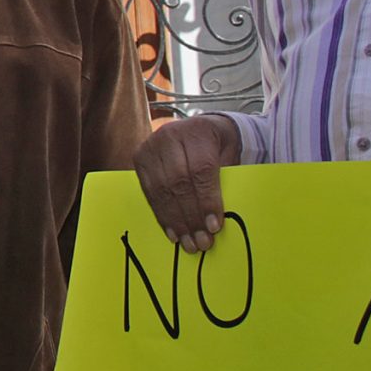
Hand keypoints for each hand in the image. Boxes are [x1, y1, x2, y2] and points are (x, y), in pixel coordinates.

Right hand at [134, 115, 240, 251]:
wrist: (199, 128)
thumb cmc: (219, 146)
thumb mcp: (231, 155)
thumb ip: (226, 180)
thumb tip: (217, 218)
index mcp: (197, 132)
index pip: (201, 170)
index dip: (207, 200)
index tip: (214, 226)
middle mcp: (169, 135)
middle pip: (178, 182)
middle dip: (190, 216)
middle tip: (201, 241)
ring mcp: (151, 146)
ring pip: (161, 190)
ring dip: (175, 221)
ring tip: (188, 242)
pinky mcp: (140, 159)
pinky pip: (150, 192)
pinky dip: (162, 215)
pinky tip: (173, 232)